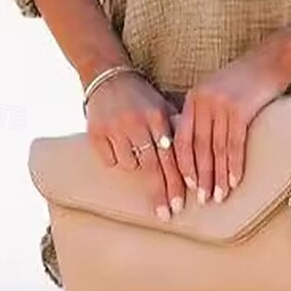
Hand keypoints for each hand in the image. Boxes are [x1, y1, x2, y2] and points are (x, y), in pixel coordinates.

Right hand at [85, 71, 184, 221]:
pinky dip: (115, 158)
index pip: (170, 156)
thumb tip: (196, 158)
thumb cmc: (140, 95)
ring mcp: (114, 129)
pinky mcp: (95, 134)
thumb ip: (175, 128)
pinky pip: (109, 160)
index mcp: (157, 116)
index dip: (175, 182)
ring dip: (135, 165)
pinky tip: (118, 145)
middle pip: (151, 167)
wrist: (107, 76)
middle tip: (168, 214)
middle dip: (161, 192)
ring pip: (130, 165)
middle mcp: (137, 123)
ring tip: (135, 150)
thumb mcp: (161, 106)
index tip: (180, 205)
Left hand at [173, 44, 290, 205]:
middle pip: (198, 147)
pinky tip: (235, 181)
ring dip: (218, 176)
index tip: (188, 186)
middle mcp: (203, 101)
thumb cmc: (246, 78)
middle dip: (200, 176)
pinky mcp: (240, 109)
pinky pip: (234, 144)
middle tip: (203, 200)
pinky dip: (234, 165)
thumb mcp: (217, 90)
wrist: (272, 59)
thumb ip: (204, 112)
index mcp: (194, 98)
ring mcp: (221, 104)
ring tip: (219, 196)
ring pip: (216, 149)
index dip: (185, 165)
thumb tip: (199, 145)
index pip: (182, 138)